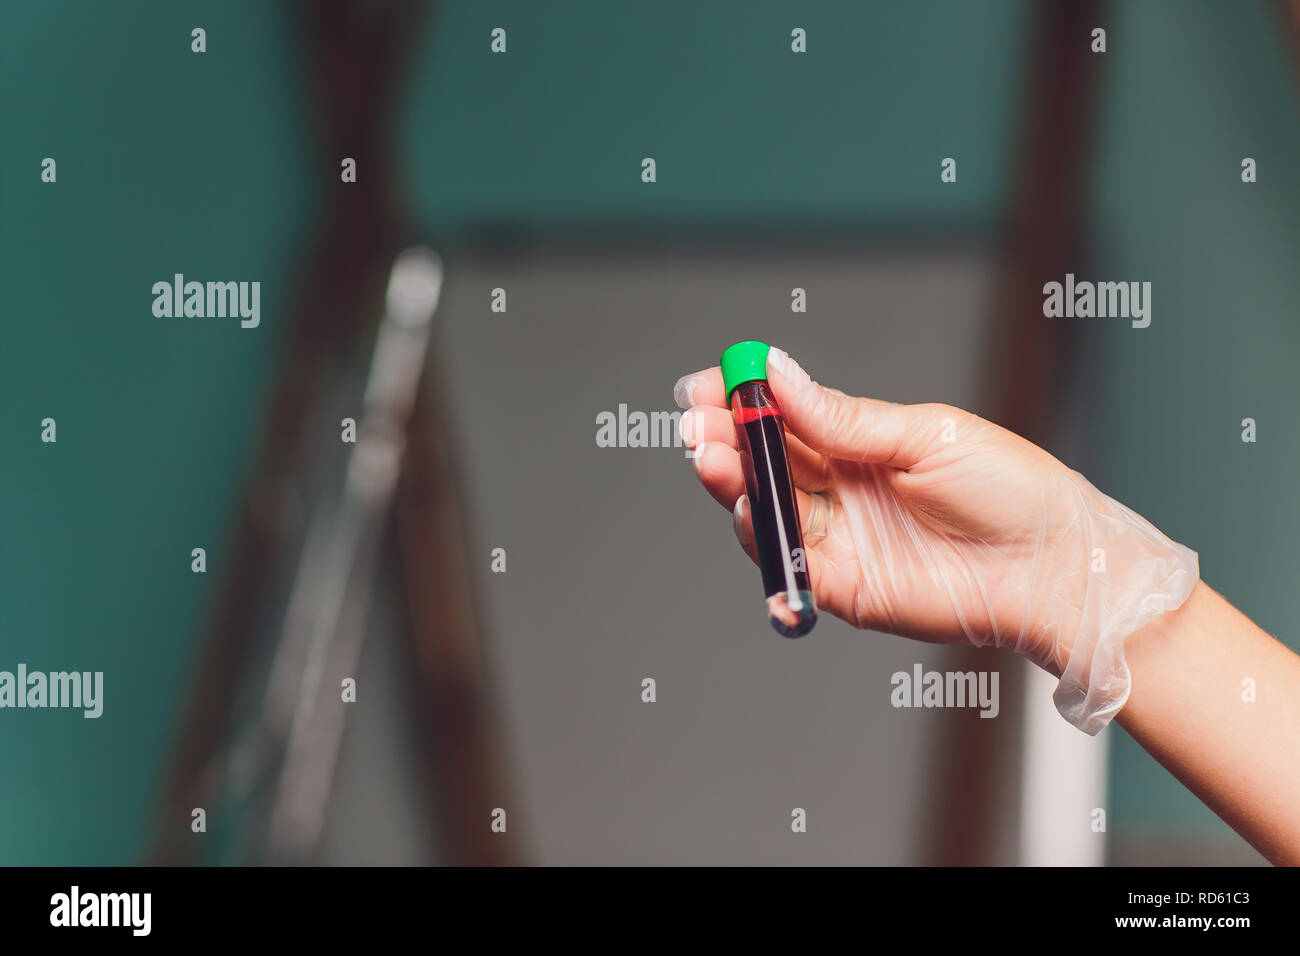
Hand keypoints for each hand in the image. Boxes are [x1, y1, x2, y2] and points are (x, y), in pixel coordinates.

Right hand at [675, 347, 1196, 714]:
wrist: (1053, 567)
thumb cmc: (1008, 488)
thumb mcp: (923, 435)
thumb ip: (841, 417)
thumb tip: (776, 372)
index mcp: (858, 441)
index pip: (782, 415)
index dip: (739, 399)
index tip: (704, 384)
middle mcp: (840, 487)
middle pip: (763, 460)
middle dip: (724, 438)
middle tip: (696, 424)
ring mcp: (840, 536)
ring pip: (766, 507)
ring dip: (733, 482)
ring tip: (714, 458)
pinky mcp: (844, 585)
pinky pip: (790, 563)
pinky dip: (763, 539)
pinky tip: (750, 510)